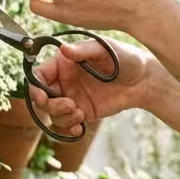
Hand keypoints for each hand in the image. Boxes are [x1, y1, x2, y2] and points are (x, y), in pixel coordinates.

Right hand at [28, 37, 155, 135]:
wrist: (144, 80)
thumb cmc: (124, 58)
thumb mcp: (105, 49)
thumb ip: (83, 51)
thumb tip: (64, 49)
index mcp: (64, 63)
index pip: (39, 75)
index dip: (35, 87)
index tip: (42, 97)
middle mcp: (65, 81)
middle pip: (43, 98)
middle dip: (51, 105)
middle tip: (69, 105)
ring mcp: (73, 97)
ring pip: (53, 114)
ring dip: (62, 117)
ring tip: (80, 114)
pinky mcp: (83, 112)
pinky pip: (68, 124)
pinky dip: (69, 129)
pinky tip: (79, 128)